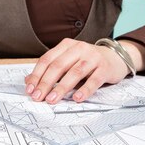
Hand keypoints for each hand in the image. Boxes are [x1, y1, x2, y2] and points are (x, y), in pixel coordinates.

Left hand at [24, 38, 144, 103]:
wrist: (115, 57)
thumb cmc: (87, 61)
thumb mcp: (68, 62)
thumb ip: (50, 70)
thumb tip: (29, 81)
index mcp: (66, 45)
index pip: (47, 59)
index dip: (37, 75)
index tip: (30, 89)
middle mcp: (79, 48)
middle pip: (58, 66)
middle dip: (46, 83)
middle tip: (38, 97)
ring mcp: (93, 57)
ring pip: (74, 72)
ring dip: (62, 88)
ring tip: (52, 99)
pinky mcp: (105, 68)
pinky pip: (94, 80)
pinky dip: (85, 90)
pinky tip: (77, 98)